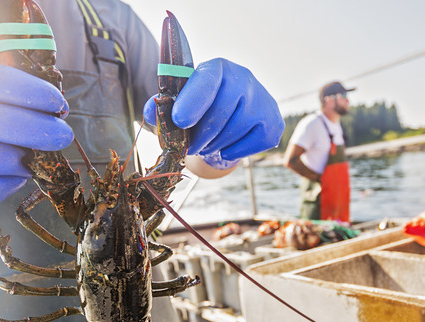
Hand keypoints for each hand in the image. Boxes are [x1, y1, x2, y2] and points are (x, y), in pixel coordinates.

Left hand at [144, 58, 283, 168]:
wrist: (237, 109)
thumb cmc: (203, 105)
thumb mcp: (182, 101)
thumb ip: (164, 105)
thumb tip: (151, 112)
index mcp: (217, 68)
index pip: (206, 81)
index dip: (192, 101)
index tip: (179, 121)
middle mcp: (243, 78)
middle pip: (219, 113)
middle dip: (199, 135)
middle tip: (189, 146)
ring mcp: (262, 100)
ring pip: (232, 132)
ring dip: (213, 145)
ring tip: (207, 144)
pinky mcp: (274, 123)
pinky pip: (247, 147)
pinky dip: (231, 152)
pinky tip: (226, 144)